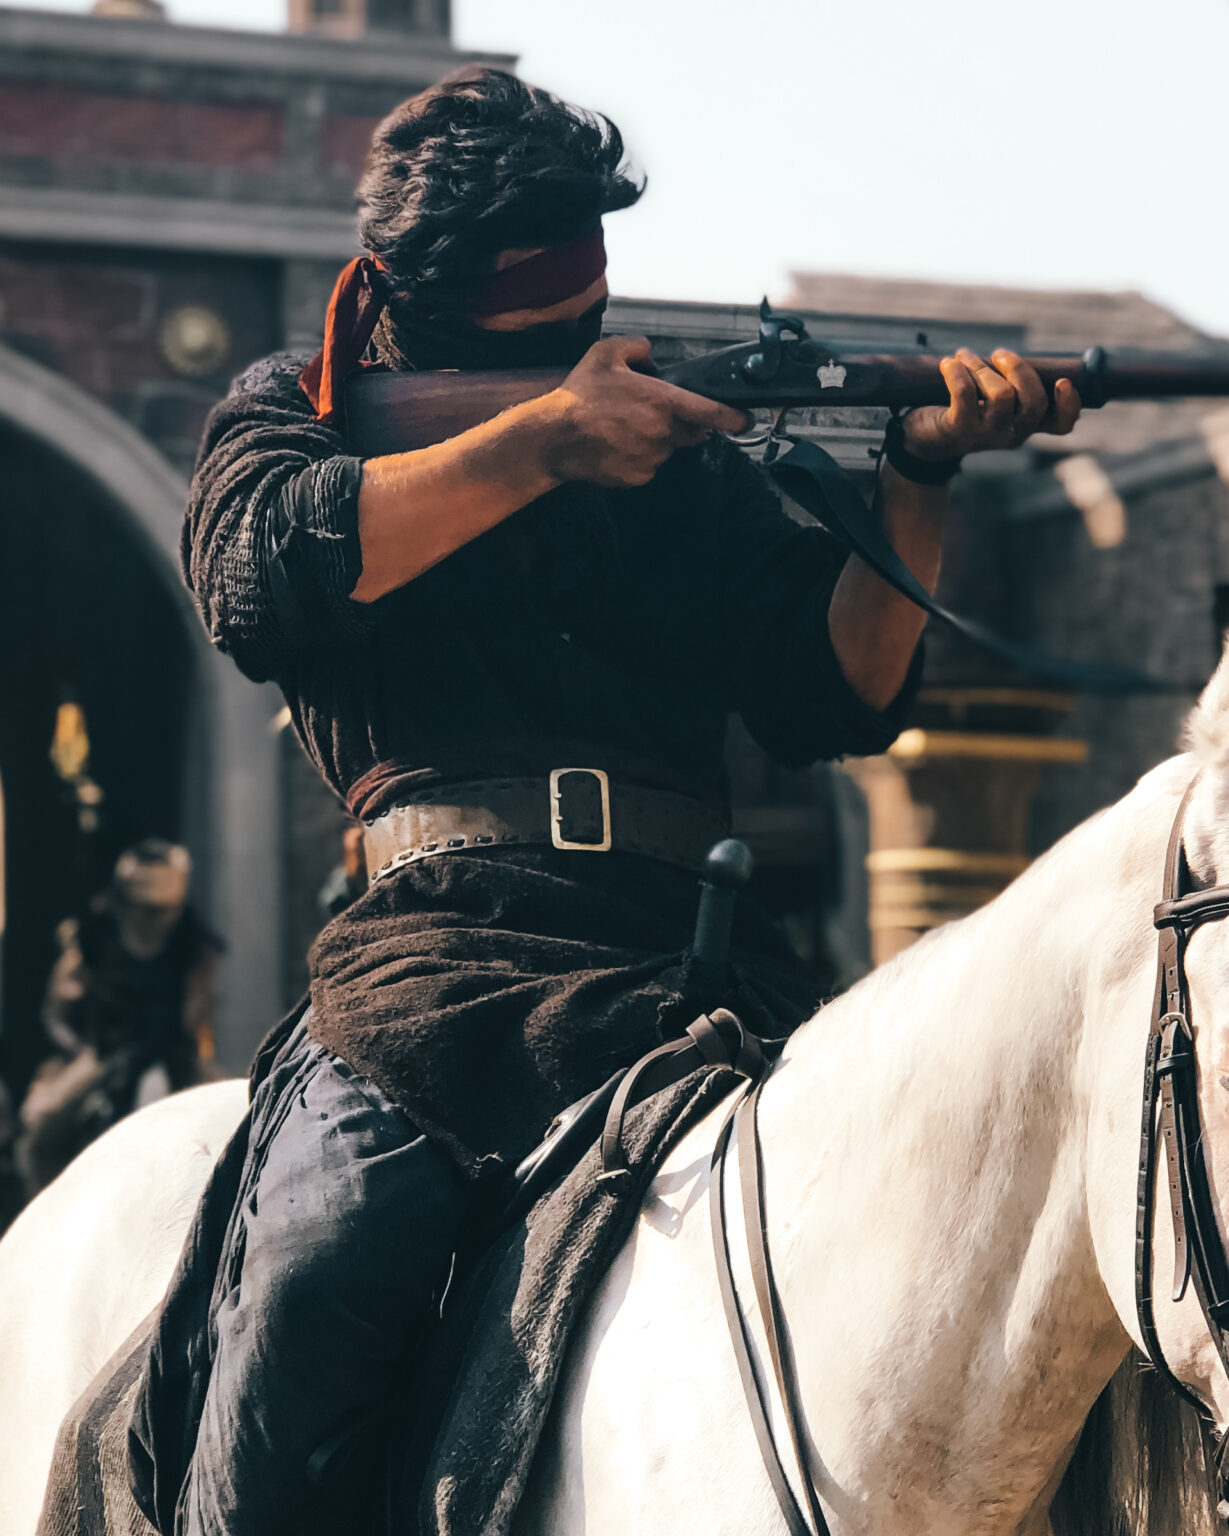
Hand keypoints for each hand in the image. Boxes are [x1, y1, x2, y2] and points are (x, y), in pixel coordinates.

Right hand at [541, 336, 751, 486]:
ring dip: (657, 440)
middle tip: (653, 414)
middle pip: (691, 433)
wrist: (554, 437)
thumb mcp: (606, 353)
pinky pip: (650, 466)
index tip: (745, 420)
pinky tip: (616, 445)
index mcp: (662, 402)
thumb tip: (651, 354)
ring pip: (668, 449)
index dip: (733, 418)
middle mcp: (662, 433)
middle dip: (683, 424)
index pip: (710, 413)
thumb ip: (637, 347)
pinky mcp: (638, 477)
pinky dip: (640, 457)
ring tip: (624, 429)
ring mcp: (651, 459)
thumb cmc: (580, 396)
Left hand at [902, 348, 1081, 460]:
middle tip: (998, 353)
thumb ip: (1010, 386)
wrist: (923, 439)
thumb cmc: (963, 411)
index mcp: (1025, 425)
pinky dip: (957, 371)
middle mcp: (1011, 435)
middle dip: (1018, 368)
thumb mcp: (992, 402)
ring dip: (980, 366)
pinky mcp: (959, 430)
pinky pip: (965, 393)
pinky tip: (948, 364)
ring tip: (963, 356)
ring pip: (1000, 394)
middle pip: (1034, 402)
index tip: (1063, 381)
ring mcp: (986, 435)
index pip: (1061, 424)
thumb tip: (1013, 358)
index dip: (1069, 404)